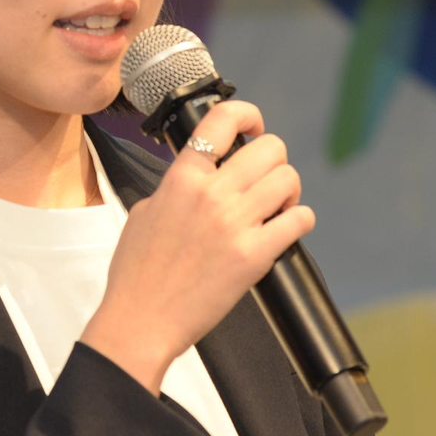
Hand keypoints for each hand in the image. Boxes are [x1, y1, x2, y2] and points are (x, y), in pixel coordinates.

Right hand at [81, 100, 314, 393]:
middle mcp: (212, 194)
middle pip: (271, 149)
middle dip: (274, 160)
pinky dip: (299, 221)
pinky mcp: (255, 256)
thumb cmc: (136, 272)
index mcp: (181, 178)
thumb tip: (200, 175)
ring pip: (288, 180)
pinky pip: (298, 221)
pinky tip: (286, 228)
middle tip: (265, 179)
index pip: (222, 120)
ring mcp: (235, 224)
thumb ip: (176, 186)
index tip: (254, 128)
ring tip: (277, 206)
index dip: (248, 115)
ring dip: (288, 191)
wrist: (140, 319)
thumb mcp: (146, 211)